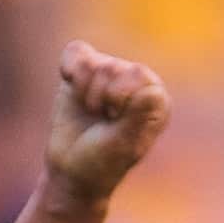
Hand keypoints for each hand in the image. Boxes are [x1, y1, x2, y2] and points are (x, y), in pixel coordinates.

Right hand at [41, 41, 169, 208]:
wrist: (71, 170)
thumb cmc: (102, 162)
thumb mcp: (121, 146)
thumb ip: (137, 119)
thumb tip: (151, 91)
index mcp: (155, 97)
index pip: (137, 75)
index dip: (118, 98)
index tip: (114, 122)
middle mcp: (137, 81)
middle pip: (111, 69)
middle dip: (98, 98)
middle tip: (100, 120)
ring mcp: (110, 73)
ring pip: (91, 63)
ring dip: (83, 92)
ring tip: (89, 111)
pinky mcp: (85, 69)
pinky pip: (75, 52)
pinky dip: (69, 68)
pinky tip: (69, 83)